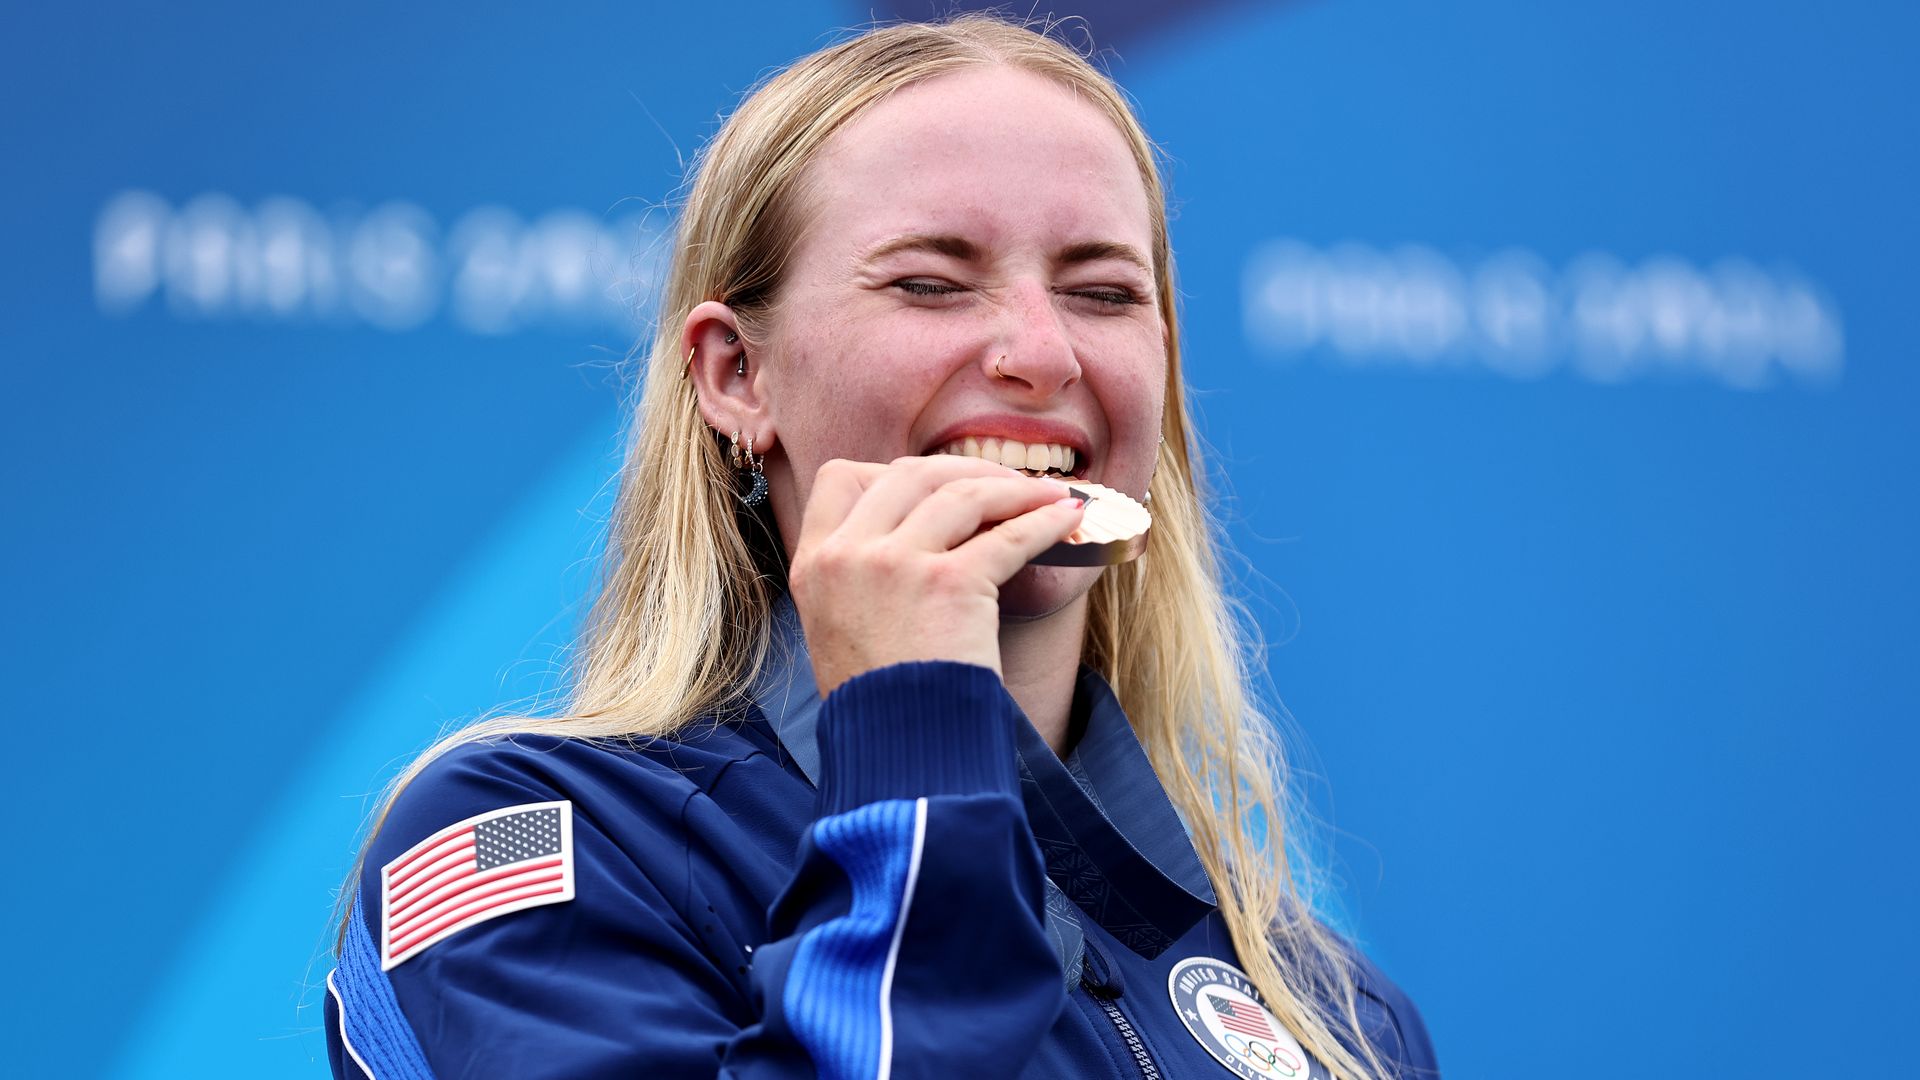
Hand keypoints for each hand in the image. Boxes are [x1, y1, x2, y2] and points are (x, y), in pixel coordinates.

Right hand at [789, 455, 1085, 693]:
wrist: (899, 755)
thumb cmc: (881, 705)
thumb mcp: (839, 630)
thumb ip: (860, 578)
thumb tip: (918, 533)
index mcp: (813, 564)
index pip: (841, 478)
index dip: (892, 472)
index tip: (934, 485)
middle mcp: (847, 555)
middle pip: (910, 473)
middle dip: (964, 469)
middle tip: (1004, 484)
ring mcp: (895, 565)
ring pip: (962, 492)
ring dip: (1014, 488)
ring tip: (1047, 496)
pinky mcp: (949, 584)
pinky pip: (1008, 535)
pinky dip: (1045, 522)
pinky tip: (1067, 520)